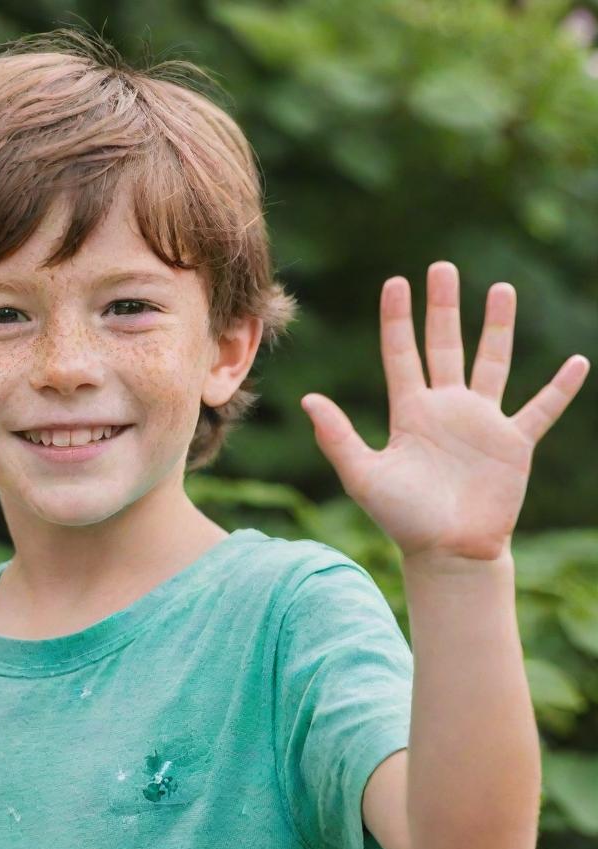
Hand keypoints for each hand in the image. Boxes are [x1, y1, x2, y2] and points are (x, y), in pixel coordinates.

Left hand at [300, 261, 590, 561]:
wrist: (447, 551)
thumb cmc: (402, 517)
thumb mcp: (363, 475)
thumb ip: (337, 437)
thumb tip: (308, 399)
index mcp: (409, 412)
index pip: (401, 354)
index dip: (397, 319)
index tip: (396, 282)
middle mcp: (445, 409)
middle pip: (445, 346)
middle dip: (443, 307)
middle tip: (442, 267)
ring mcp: (481, 422)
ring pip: (492, 363)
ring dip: (497, 328)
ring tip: (500, 290)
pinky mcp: (514, 443)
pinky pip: (541, 409)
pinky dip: (559, 389)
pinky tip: (578, 363)